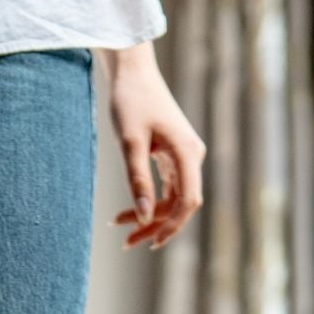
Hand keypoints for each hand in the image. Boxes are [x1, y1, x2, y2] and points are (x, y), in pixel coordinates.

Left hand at [105, 41, 204, 249]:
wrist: (132, 71)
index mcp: (186, 153)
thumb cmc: (130, 101)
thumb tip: (146, 217)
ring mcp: (184, 155)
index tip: (150, 242)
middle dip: (156, 225)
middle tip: (126, 242)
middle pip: (181, 204)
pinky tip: (129, 211)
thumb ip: (138, 180)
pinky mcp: (174, 153)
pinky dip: (151, 199)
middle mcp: (192, 156)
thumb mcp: (129, 142)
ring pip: (173, 197)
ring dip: (151, 215)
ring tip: (122, 228)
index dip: (171, 226)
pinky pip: (167, 186)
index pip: (188, 202)